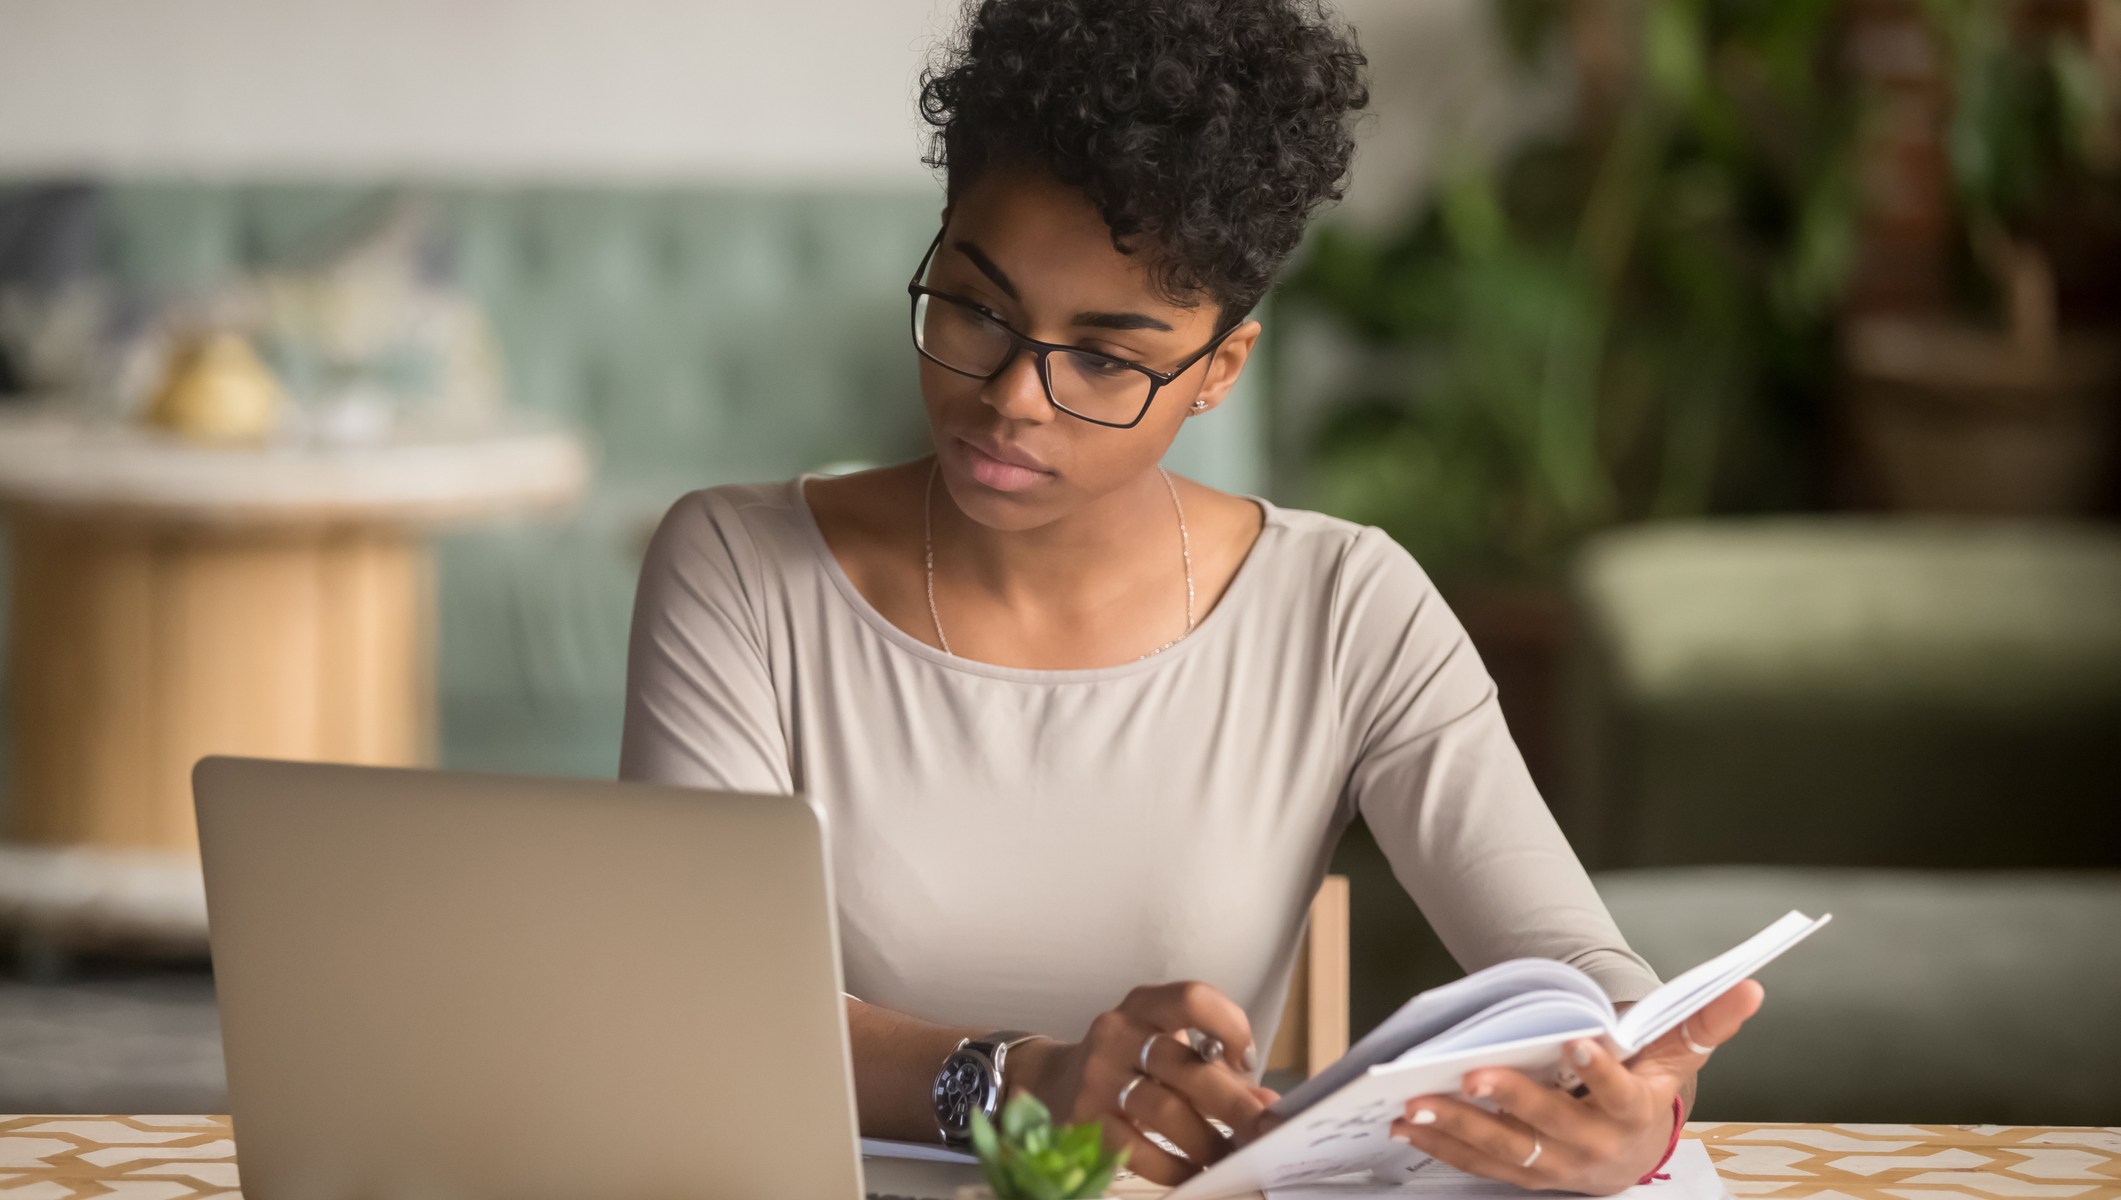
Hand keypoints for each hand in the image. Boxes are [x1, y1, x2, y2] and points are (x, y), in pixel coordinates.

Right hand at [1009, 981, 1281, 1185]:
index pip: (1192, 998)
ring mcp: (1097, 1077)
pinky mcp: (1085, 1120)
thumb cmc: (1128, 1063)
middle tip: (1263, 1130)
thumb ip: (1216, 1070)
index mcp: (1144, 1005)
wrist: (1052, 1082)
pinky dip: (1173, 1166)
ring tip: (1231, 1158)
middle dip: (1233, 1103)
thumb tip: (1266, 1104)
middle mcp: (1117, 1033)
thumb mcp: (1166, 1048)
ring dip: (1206, 1141)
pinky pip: (1137, 1150)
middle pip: (1185, 1065)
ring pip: (1164, 1111)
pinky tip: (1194, 1173)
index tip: (1246, 1062)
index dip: (1229, 1026)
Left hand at [1388, 980, 1764, 1195]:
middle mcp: (1595, 1147)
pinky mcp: (1524, 1174)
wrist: (1633, 1152)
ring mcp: (1556, 1166)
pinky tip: (1407, 1126)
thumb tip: (1750, 985)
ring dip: (1458, 1129)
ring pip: (1506, 1150)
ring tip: (1417, 1104)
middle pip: (1550, 1125)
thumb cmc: (1650, 1089)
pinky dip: (1442, 1146)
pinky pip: (1479, 1165)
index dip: (1601, 1069)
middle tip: (1470, 1075)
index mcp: (1635, 1113)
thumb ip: (1705, 1021)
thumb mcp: (1678, 1056)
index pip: (1620, 1092)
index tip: (1578, 1041)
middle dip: (1509, 1101)